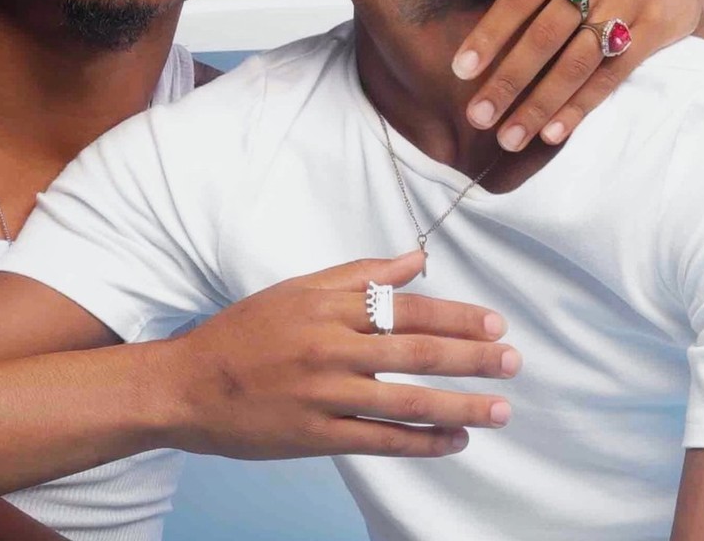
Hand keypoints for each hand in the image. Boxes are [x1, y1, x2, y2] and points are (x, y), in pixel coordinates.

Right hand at [164, 252, 517, 460]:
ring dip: (460, 407)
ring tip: (500, 409)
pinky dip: (422, 443)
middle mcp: (330, 347)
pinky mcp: (316, 436)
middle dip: (472, 358)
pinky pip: (380, 441)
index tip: (495, 323)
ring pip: (406, 402)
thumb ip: (360, 274)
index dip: (456, 316)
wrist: (190, 383)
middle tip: (513, 361)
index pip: (406, 308)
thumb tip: (416, 260)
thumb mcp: (299, 289)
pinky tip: (454, 441)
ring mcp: (324, 394)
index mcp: (327, 305)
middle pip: (416, 352)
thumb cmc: (246, 331)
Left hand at [443, 0, 703, 151]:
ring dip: (541, 104)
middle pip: (545, 35)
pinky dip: (582, 106)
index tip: (460, 71)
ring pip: (577, 61)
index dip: (489, 34)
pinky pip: (613, 74)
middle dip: (509, 80)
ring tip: (509, 137)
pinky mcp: (656, 28)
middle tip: (478, 117)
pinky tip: (553, 133)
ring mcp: (629, 1)